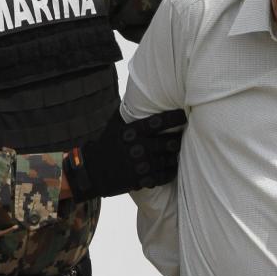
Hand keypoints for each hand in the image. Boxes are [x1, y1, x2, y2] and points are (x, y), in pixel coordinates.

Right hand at [64, 107, 185, 200]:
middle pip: (169, 143)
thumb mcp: (114, 125)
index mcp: (131, 132)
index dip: (174, 118)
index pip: (159, 122)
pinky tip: (170, 168)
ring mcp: (141, 165)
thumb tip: (143, 95)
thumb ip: (129, 113)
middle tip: (180, 138)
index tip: (183, 115)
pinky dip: (170, 172)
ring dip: (174, 157)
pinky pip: (164, 176)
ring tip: (175, 154)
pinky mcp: (142, 180)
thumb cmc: (107, 144)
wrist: (93, 171)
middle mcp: (137, 148)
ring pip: (169, 160)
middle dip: (177, 140)